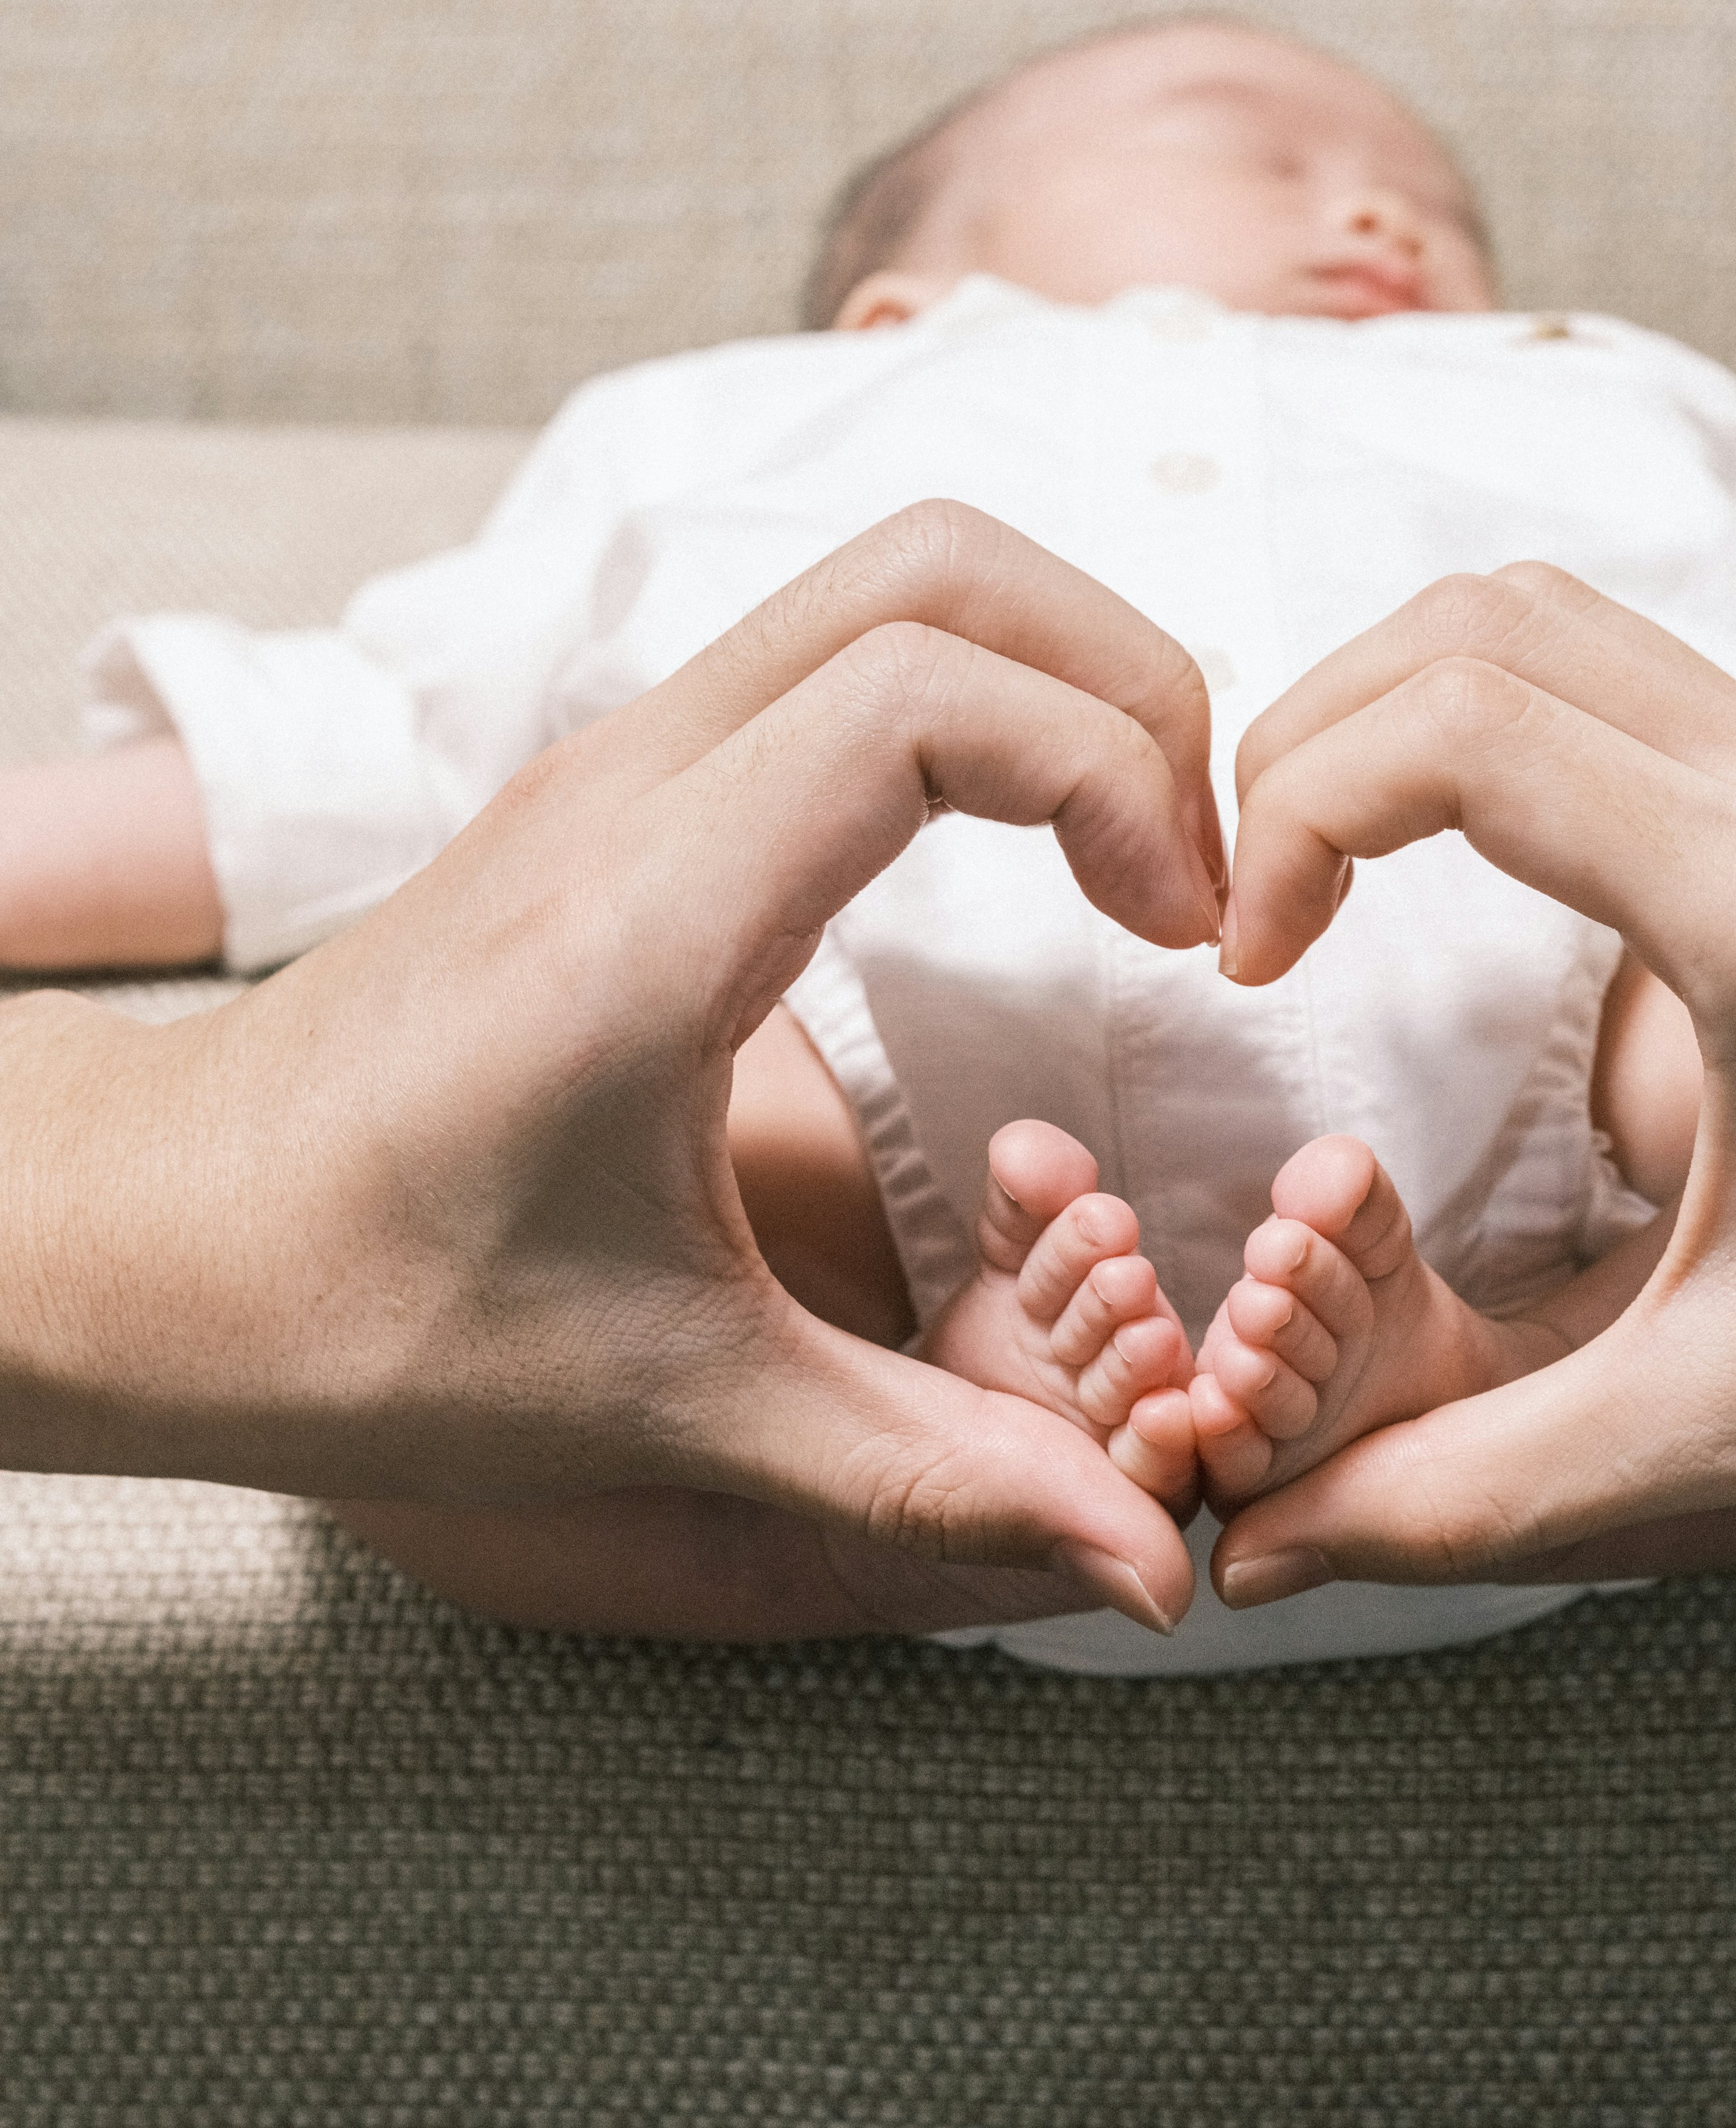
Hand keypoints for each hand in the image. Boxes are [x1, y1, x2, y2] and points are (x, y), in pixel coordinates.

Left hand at [0, 503, 1224, 1632]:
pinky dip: (972, 701)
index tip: (1178, 926)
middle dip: (1121, 675)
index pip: (929, 693)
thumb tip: (1145, 1559)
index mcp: (653, 918)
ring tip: (1130, 856)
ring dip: (1051, 676)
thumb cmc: (370, 1316)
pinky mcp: (615, 782)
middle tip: (1189, 864)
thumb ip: (930, 1475)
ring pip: (887, 581)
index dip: (1110, 769)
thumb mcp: (671, 1404)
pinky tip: (1014, 860)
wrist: (155, 1242)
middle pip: (938, 568)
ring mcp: (616, 761)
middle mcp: (633, 788)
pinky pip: (832, 648)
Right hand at [1207, 568, 1735, 1606]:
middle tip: (1258, 897)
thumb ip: (1470, 1488)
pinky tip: (1448, 856)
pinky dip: (1482, 711)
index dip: (1295, 812)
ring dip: (1394, 703)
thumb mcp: (1718, 1425)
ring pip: (1543, 613)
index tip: (1254, 956)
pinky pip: (1612, 663)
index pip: (1461, 729)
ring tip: (1323, 861)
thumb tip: (1257, 1550)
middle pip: (1476, 622)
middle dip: (1311, 732)